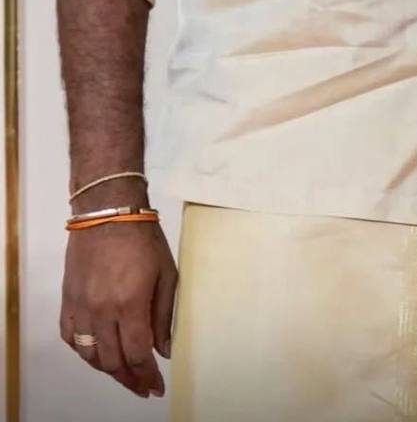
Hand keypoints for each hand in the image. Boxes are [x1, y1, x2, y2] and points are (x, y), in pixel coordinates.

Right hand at [60, 220, 176, 398]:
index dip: (147, 375)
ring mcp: (81, 307)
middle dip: (129, 379)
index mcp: (130, 303)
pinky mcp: (68, 300)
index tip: (156, 387)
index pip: (137, 354)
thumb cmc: (143, 238)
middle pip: (112, 361)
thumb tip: (162, 350)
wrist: (108, 211)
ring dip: (107, 369)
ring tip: (123, 374)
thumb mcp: (167, 273)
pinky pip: (70, 337)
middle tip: (142, 386)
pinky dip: (83, 351)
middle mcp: (102, 310)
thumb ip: (164, 315)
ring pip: (89, 355)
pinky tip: (97, 353)